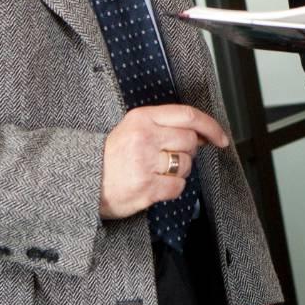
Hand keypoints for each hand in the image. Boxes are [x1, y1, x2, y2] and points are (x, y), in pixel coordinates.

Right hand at [98, 104, 227, 219]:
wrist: (84, 180)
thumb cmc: (110, 156)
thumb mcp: (132, 128)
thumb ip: (164, 125)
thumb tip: (201, 134)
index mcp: (142, 118)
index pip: (188, 116)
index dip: (211, 126)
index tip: (221, 138)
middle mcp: (144, 137)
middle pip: (190, 141)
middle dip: (187, 152)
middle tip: (169, 157)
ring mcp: (145, 163)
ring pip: (186, 165)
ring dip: (178, 171)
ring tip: (156, 171)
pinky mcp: (146, 187)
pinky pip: (178, 187)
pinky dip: (172, 188)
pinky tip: (156, 185)